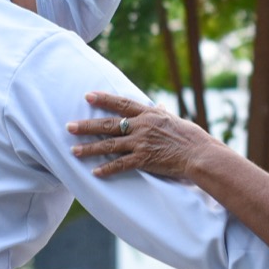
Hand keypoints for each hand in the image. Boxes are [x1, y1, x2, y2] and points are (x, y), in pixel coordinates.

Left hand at [67, 91, 216, 177]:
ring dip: (90, 148)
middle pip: (109, 124)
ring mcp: (142, 143)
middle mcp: (142, 126)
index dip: (103, 99)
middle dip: (87, 126)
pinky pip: (121, 164)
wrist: (200, 154)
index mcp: (149, 114)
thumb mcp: (175, 120)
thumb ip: (162, 113)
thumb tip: (158, 105)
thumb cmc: (192, 137)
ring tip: (73, 151)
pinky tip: (94, 172)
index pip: (122, 104)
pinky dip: (107, 168)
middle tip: (69, 126)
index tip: (87, 95)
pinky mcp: (144, 159)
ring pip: (110, 145)